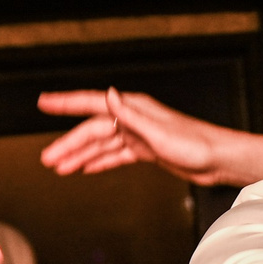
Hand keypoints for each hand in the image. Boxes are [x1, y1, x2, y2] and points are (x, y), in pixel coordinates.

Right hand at [38, 89, 227, 181]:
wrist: (218, 161)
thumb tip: (108, 95)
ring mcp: (139, 135)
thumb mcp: (159, 132)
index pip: (92, 103)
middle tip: (48, 158)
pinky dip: (100, 162)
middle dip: (69, 144)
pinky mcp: (146, 150)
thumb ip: (131, 115)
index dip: (66, 102)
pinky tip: (86, 168)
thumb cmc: (196, 145)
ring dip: (80, 156)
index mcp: (134, 109)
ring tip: (60, 168)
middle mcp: (134, 119)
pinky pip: (116, 155)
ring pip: (102, 145)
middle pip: (93, 130)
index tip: (45, 101)